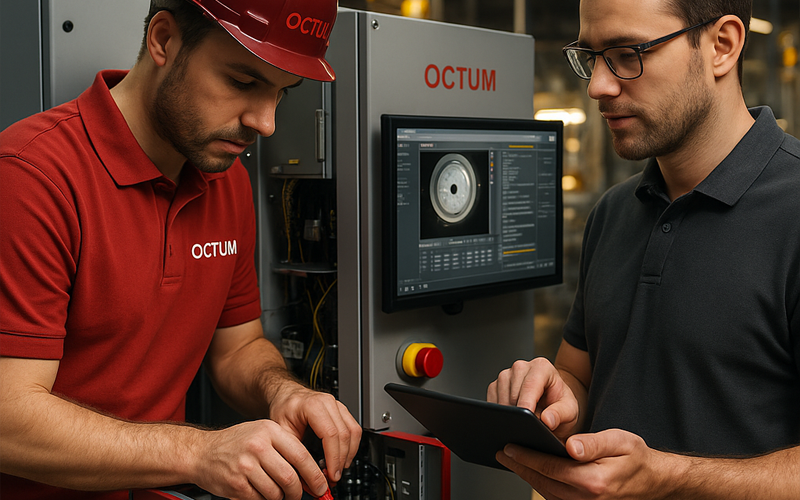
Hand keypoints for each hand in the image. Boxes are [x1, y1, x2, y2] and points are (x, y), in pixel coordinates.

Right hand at [193, 419, 328, 499]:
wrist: (202, 452)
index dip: (314, 474)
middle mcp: (258, 446)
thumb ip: (285, 448)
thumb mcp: (261, 433)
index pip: (301, 455)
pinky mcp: (236, 484)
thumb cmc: (235, 443)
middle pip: (291, 478)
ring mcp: (246, 466)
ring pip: (277, 492)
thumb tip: (310, 471)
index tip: (320, 484)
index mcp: (269, 430)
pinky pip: (260, 499)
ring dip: (281, 498)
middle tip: (301, 495)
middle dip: (300, 492)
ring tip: (278, 492)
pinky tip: (261, 492)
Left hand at [268, 383, 361, 483]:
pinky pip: (355, 429)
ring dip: (349, 454)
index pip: (330, 433)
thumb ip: (293, 453)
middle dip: (341, 460)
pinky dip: (352, 447)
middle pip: (344, 434)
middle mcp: (328, 403)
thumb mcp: (281, 432)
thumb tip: (304, 476)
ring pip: (354, 432)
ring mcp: (337, 405)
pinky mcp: (343, 411)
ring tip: (338, 469)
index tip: (331, 473)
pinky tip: (343, 458)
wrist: (287, 397)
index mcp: (312, 405)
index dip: (333, 457)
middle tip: (333, 476)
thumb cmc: (283, 410)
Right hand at [488, 358, 580, 438]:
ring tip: (524, 422)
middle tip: (530, 428)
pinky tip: (513, 418)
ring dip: (510, 414)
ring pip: (500, 398)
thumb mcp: (570, 411)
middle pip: (513, 392)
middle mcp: (521, 367)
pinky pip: (492, 402)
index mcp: (541, 367)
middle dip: (519, 413)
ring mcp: (506, 375)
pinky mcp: (496, 386)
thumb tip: (547, 420)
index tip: (527, 419)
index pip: (530, 384)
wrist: (553, 405)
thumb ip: (561, 414)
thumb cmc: (561, 405)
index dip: (527, 403)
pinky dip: (500, 413)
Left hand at [496, 429, 673, 499]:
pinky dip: (541, 483)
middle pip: (543, 482)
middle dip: (520, 467)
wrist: (653, 481)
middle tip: (502, 452)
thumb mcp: (620, 441)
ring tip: (511, 460)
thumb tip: (570, 446)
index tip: (510, 447)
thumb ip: (594, 443)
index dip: (527, 457)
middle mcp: (587, 499)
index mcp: (594, 481)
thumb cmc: (636, 458)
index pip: (550, 468)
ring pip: (546, 491)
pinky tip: (531, 470)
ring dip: (527, 476)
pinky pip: (555, 496)